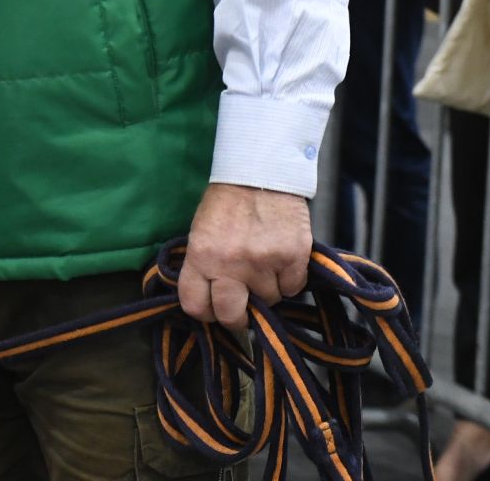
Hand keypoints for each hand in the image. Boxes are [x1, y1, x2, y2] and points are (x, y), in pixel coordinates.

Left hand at [176, 183, 310, 330]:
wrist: (261, 172)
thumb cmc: (226, 203)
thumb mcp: (201, 232)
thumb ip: (204, 266)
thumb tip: (211, 300)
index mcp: (201, 256)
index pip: (195, 306)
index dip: (206, 312)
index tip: (213, 308)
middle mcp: (230, 264)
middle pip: (232, 316)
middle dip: (237, 317)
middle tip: (243, 306)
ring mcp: (264, 263)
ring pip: (268, 301)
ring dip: (267, 289)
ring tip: (264, 264)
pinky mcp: (293, 258)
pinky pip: (293, 288)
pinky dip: (289, 279)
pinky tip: (282, 259)